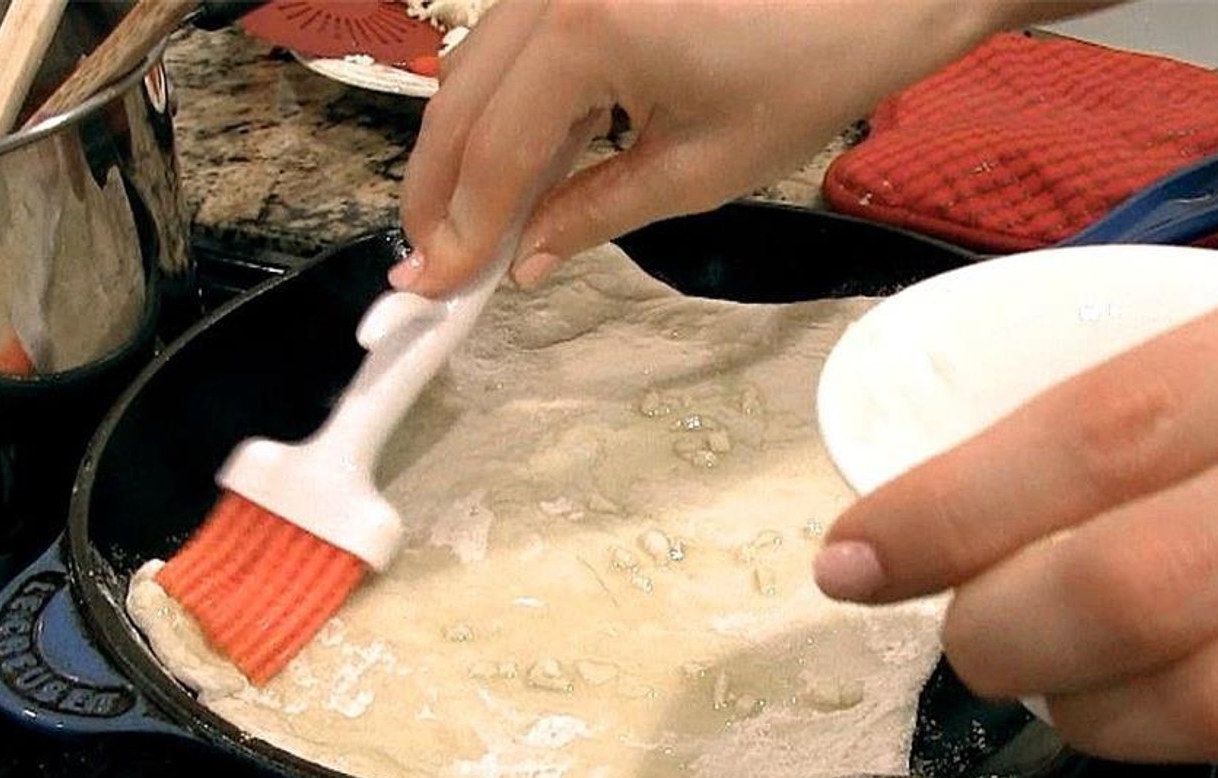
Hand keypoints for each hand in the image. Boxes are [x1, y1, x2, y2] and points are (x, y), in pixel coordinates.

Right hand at [391, 0, 1038, 295]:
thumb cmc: (807, 74)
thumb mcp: (697, 170)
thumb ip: (592, 214)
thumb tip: (521, 264)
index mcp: (586, 29)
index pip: (495, 150)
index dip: (459, 230)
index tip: (429, 290)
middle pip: (461, 102)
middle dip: (437, 192)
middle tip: (426, 265)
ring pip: (475, 71)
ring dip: (462, 154)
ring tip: (460, 230)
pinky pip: (515, 51)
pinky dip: (504, 115)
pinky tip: (509, 175)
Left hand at [813, 310, 1217, 760]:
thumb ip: (1141, 395)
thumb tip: (949, 487)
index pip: (1095, 434)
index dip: (949, 510)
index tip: (846, 560)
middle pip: (1129, 587)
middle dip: (1002, 632)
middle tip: (964, 639)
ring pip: (1199, 700)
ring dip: (1086, 710)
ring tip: (1053, 682)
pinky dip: (1171, 738)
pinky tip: (1146, 707)